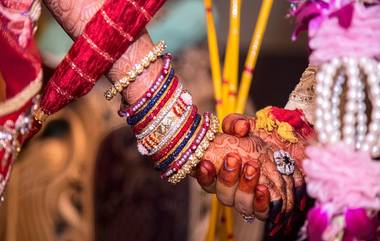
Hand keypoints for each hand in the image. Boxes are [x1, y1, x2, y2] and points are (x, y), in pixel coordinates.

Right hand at [196, 112, 311, 235]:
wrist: (293, 152)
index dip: (201, 173)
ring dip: (244, 186)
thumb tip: (240, 127)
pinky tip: (263, 188)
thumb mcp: (249, 125)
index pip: (204, 177)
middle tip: (233, 158)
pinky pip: (260, 212)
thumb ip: (236, 123)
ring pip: (239, 202)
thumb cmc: (265, 139)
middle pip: (221, 192)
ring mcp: (248, 199)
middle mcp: (232, 188)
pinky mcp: (267, 207)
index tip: (205, 162)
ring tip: (252, 167)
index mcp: (220, 170)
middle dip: (226, 177)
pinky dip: (260, 202)